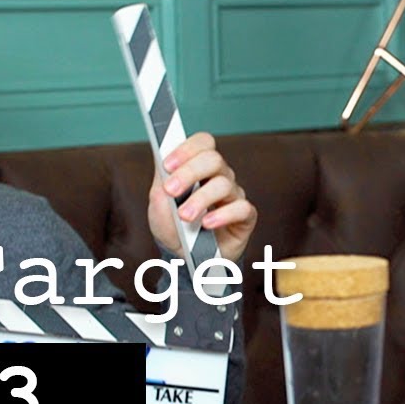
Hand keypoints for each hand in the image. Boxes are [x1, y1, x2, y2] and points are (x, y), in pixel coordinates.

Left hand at [148, 132, 256, 262]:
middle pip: (213, 159)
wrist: (184, 260)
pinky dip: (223, 215)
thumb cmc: (174, 228)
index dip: (187, 149)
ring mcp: (233, 195)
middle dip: (189, 172)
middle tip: (171, 190)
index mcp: (198, 168)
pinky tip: (208, 224)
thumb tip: (160, 154)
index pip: (202, 143)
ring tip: (185, 216)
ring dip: (200, 199)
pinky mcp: (245, 217)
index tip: (167, 164)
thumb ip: (161, 179)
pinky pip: (241, 208)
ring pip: (224, 184)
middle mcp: (219, 176)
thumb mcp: (159, 203)